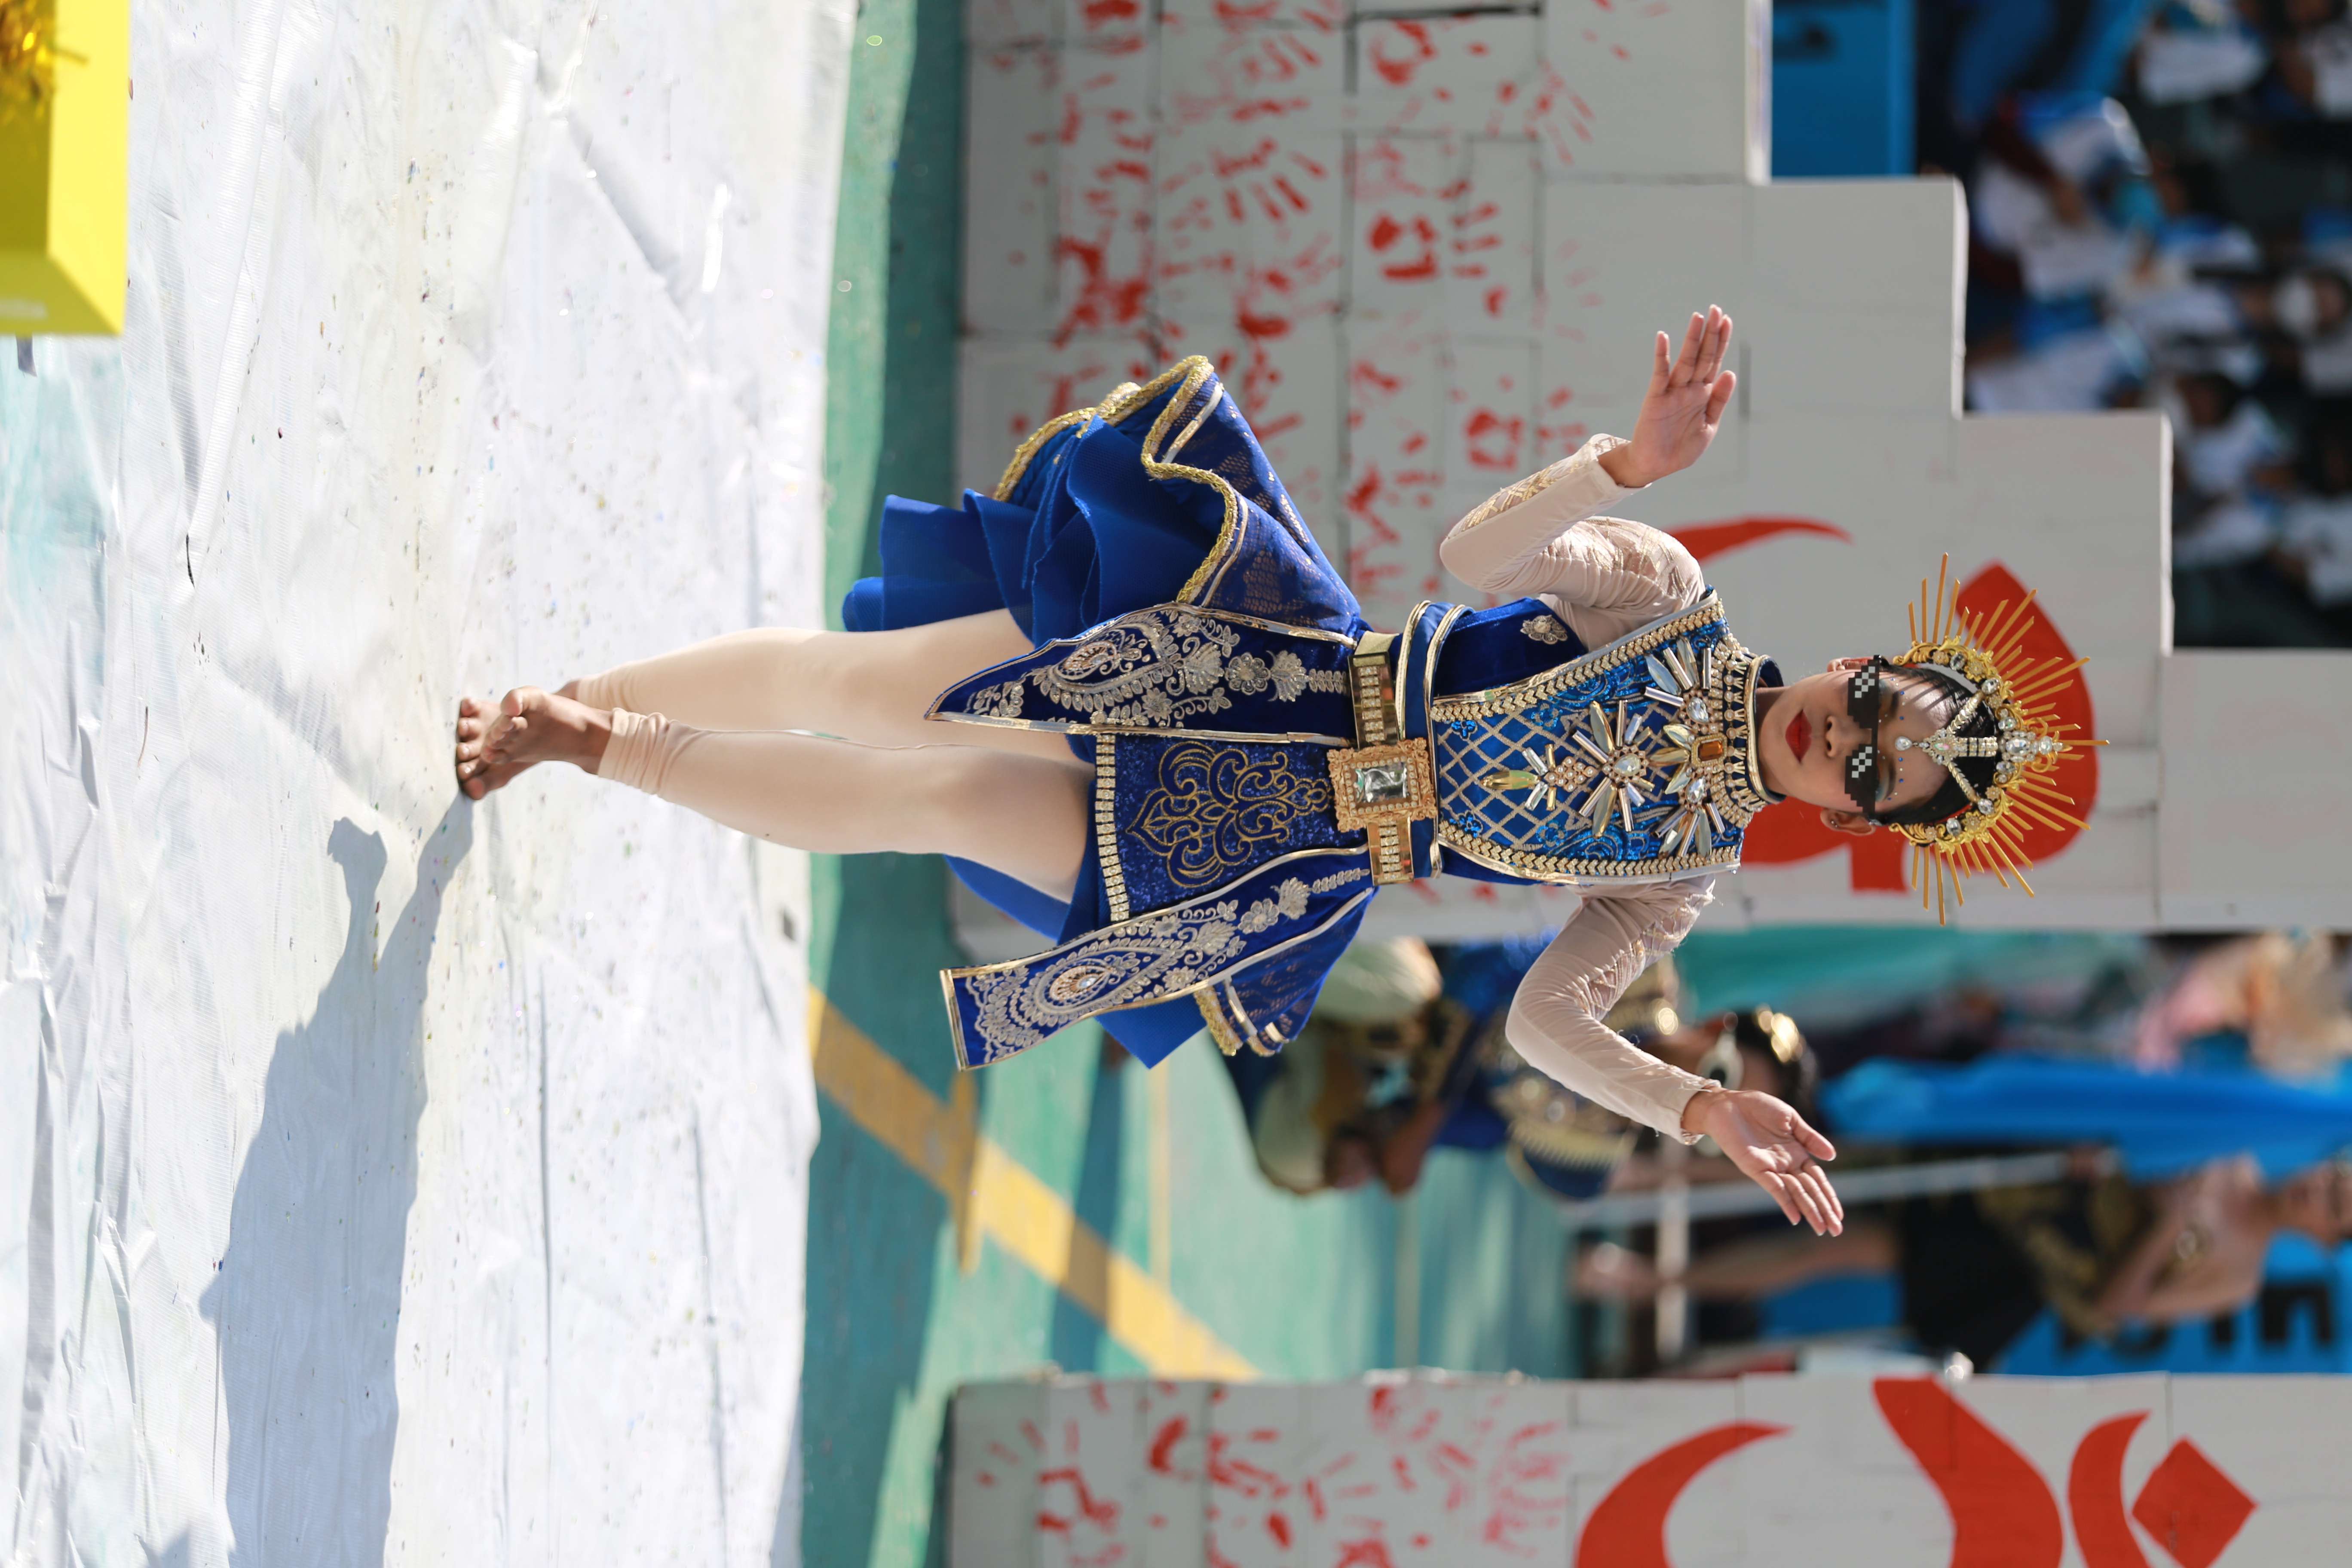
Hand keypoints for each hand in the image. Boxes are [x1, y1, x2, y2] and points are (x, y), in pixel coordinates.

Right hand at [1612, 306, 1735, 487]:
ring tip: (1698, 317)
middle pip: (1702, 356)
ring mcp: (1672, 392)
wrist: (1656, 467)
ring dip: (1691, 339)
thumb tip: (1730, 372)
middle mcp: (1689, 388)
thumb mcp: (1709, 426)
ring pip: (1685, 361)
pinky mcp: (1655, 399)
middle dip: (1710, 333)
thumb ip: (1719, 400)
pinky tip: (1663, 338)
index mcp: (1704, 394)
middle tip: (1715, 309)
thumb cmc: (1682, 448)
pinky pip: (1659, 374)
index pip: (1715, 361)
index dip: (1721, 341)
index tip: (1727, 319)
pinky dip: (1661, 357)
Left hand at [1682, 1088, 1843, 1234]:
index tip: (1840, 1215)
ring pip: (1795, 1192)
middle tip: (1836, 1230)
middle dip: (1824, 1210)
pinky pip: (1773, 1187)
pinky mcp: (1755, 1167)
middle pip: (1809, 1190)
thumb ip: (1810, 1137)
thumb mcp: (1790, 1119)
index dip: (1829, 1196)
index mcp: (1796, 1153)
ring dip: (1809, 1210)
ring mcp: (1771, 1167)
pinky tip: (1795, 1217)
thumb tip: (1833, 1156)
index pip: (1817, 1179)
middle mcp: (1785, 1164)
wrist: (1727, 1103)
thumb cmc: (1758, 1107)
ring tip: (1821, 1228)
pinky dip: (1785, 1201)